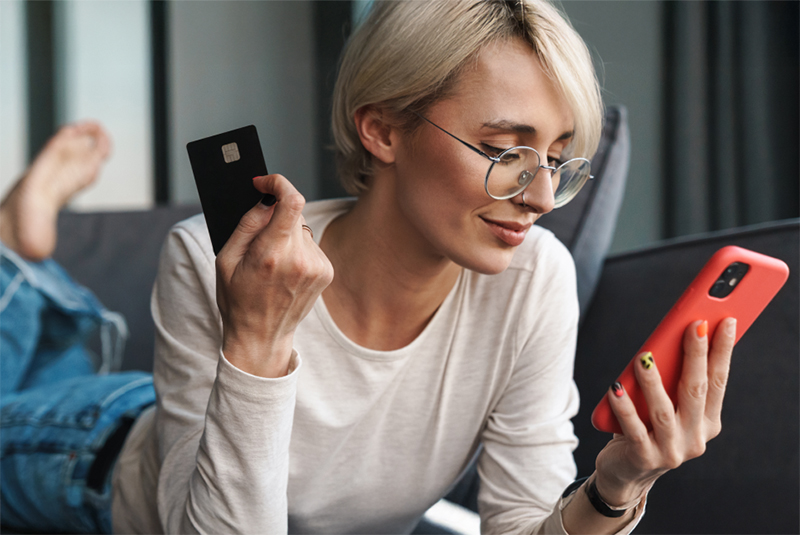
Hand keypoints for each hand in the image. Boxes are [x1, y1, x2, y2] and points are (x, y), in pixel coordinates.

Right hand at [215, 174, 333, 377]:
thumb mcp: (226, 259)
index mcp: (272, 254)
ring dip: (286, 235)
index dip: (279, 183)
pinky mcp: (326, 272)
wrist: (262, 336)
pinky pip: (310, 245)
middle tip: (258, 240)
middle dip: (275, 216)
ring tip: (271, 263)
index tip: (264, 184)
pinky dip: (297, 250)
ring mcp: (317, 266)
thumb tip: (266, 199)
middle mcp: (300, 259)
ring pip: (302, 229)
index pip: (291, 201)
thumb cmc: (238, 299)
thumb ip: (247, 224)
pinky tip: (285, 271)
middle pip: (294, 213)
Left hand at [593, 318, 736, 505]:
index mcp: (708, 423)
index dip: (722, 352)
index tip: (726, 322)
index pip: (718, 381)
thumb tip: (667, 341)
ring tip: (643, 357)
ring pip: (663, 410)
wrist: (627, 473)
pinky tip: (615, 388)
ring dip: (653, 381)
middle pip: (696, 390)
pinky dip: (624, 408)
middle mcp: (695, 438)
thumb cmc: (648, 429)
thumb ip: (673, 382)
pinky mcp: (644, 457)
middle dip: (697, 356)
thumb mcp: (669, 407)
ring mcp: (671, 450)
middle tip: (694, 325)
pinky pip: (633, 428)